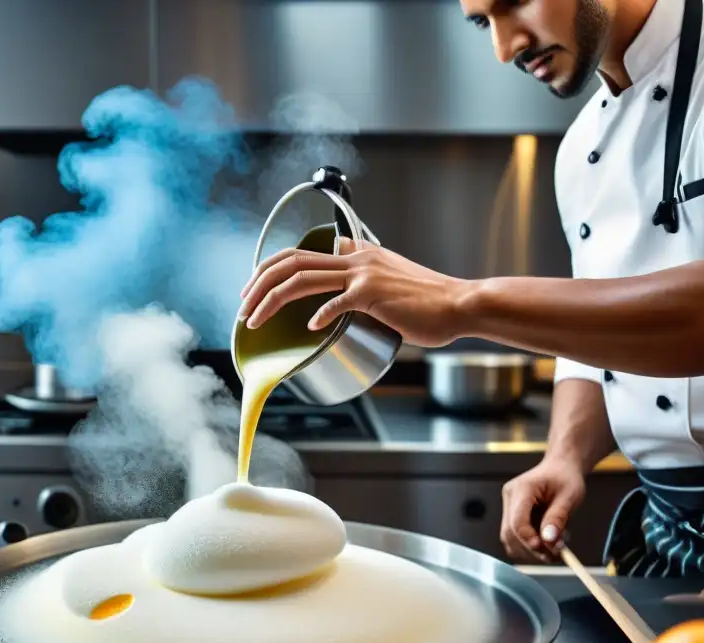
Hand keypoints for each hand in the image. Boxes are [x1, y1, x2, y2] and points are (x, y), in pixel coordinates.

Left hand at [238, 238, 472, 347]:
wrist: (460, 305)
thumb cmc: (430, 303)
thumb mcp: (392, 280)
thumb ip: (366, 281)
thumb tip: (344, 295)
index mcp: (358, 253)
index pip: (303, 252)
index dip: (272, 267)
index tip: (255, 287)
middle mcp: (356, 257)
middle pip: (291, 261)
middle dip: (259, 282)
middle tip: (243, 305)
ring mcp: (362, 274)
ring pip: (300, 278)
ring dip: (270, 298)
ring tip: (254, 319)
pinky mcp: (372, 294)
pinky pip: (333, 302)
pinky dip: (316, 316)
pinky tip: (308, 329)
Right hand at [500, 458, 585, 562]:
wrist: (560, 468)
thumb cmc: (566, 478)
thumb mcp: (570, 496)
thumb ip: (558, 518)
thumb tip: (549, 540)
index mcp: (523, 488)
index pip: (517, 520)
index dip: (529, 539)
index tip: (546, 550)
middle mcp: (510, 497)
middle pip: (511, 532)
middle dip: (532, 548)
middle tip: (555, 555)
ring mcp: (508, 505)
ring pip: (509, 537)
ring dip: (530, 550)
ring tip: (553, 550)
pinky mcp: (511, 514)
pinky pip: (514, 536)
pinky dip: (528, 545)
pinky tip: (544, 543)